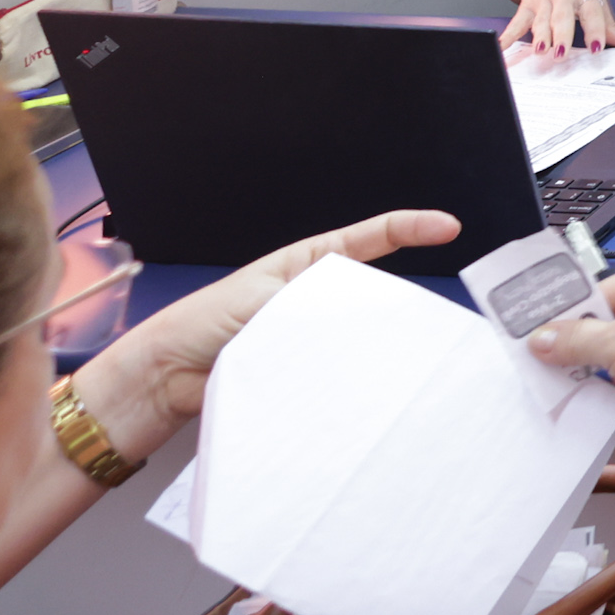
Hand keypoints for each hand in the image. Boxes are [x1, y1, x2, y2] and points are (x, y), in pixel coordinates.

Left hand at [97, 209, 463, 442]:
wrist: (166, 378)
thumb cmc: (204, 323)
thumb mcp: (266, 295)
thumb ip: (315, 303)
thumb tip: (359, 322)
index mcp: (307, 265)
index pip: (370, 238)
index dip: (411, 228)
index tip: (448, 227)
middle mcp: (315, 300)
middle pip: (374, 294)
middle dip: (398, 304)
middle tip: (419, 317)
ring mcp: (312, 337)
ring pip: (361, 337)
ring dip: (372, 347)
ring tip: (385, 356)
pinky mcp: (306, 374)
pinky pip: (341, 374)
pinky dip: (351, 380)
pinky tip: (359, 386)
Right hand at [502, 0, 614, 52]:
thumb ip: (610, 23)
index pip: (593, 13)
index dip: (595, 31)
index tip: (596, 49)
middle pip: (563, 18)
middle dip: (561, 35)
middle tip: (561, 54)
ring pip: (540, 19)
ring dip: (539, 36)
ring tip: (540, 51)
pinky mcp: (527, 2)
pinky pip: (518, 20)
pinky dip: (509, 34)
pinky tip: (502, 47)